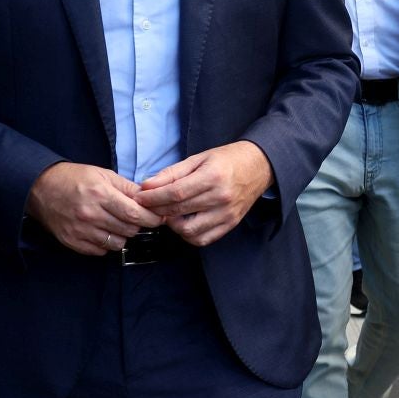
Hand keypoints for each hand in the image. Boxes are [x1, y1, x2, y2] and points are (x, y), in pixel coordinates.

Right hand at [25, 161, 162, 254]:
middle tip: (135, 217)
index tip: (159, 217)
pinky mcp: (72, 242)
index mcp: (100, 194)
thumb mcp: (103, 174)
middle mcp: (91, 214)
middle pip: (129, 230)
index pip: (135, 214)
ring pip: (117, 243)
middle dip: (138, 225)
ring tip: (117, 223)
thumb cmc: (74, 178)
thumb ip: (127, 187)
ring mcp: (80, 230)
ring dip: (122, 235)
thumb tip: (150, 197)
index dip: (152, 218)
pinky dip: (106, 243)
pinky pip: (100, 251)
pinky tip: (103, 231)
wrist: (41, 188)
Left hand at [135, 141, 274, 246]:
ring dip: (172, 224)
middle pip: (179, 210)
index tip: (139, 197)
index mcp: (213, 177)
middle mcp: (221, 198)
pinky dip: (188, 234)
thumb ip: (172, 173)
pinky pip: (203, 239)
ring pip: (189, 230)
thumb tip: (146, 185)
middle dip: (156, 209)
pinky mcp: (230, 224)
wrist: (259, 166)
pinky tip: (183, 222)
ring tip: (168, 213)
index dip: (153, 198)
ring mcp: (227, 214)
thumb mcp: (199, 158)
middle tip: (146, 205)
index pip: (175, 193)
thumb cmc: (227, 159)